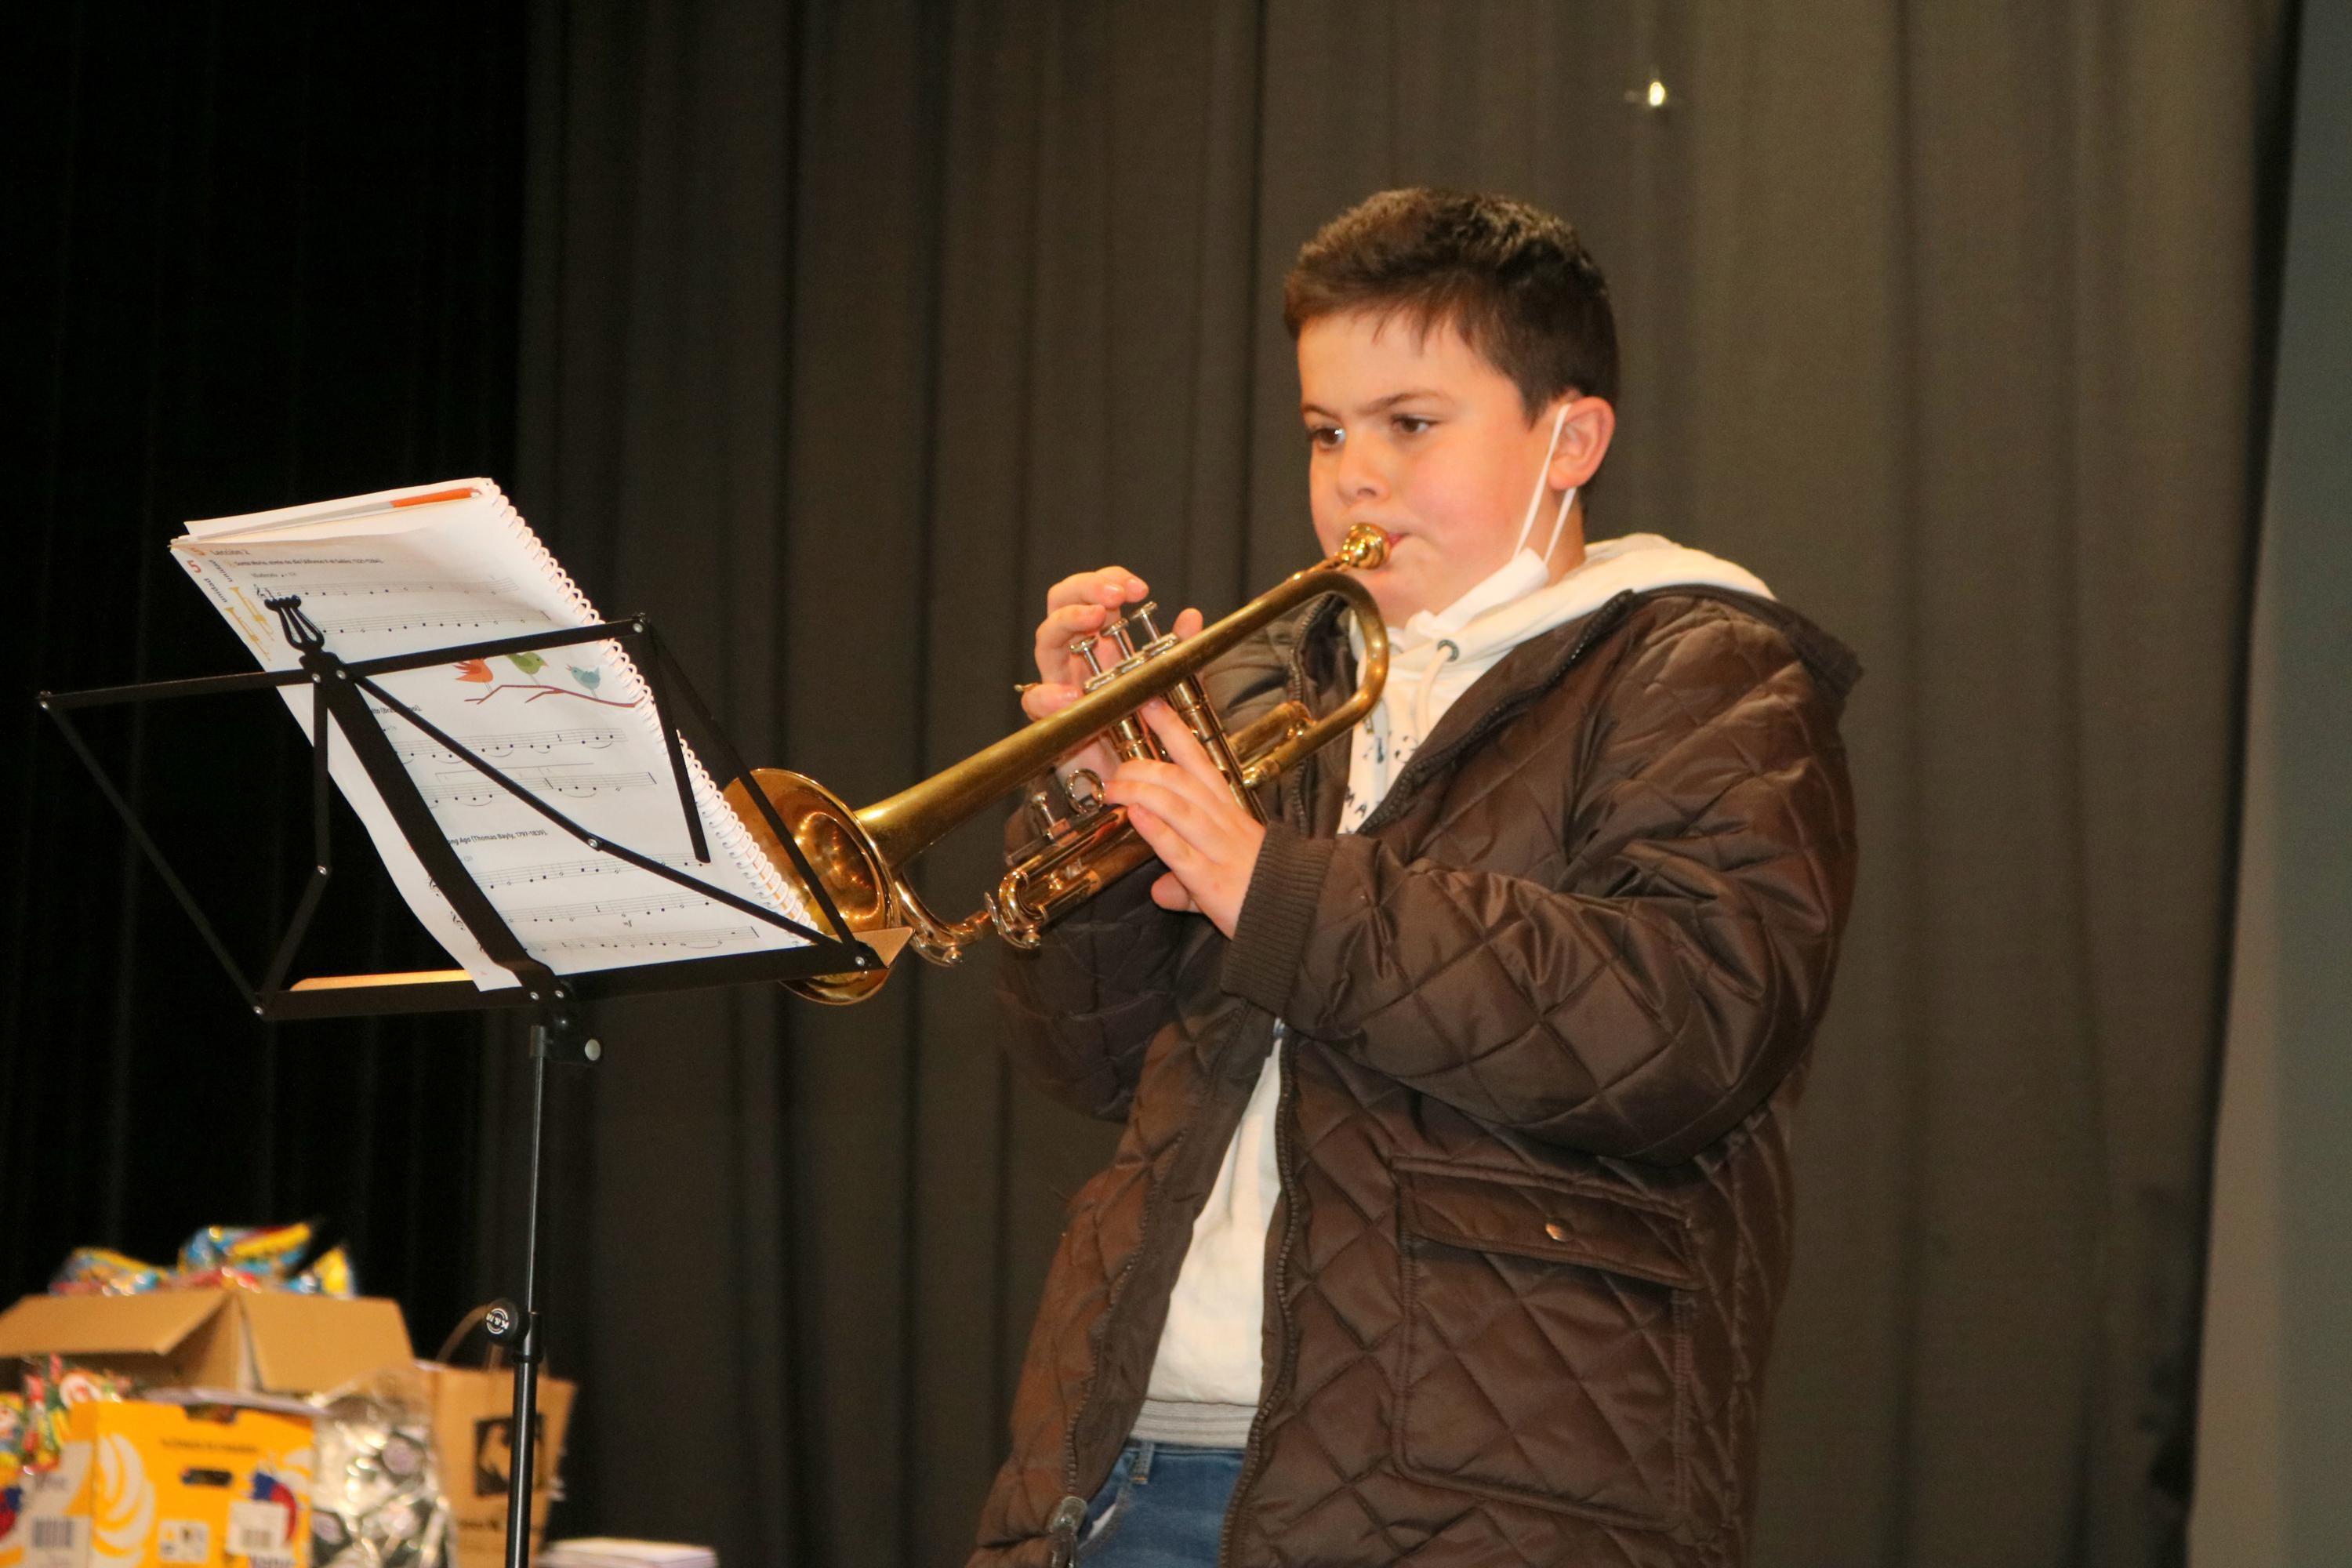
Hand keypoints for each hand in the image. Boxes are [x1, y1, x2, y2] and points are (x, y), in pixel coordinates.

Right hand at [1021, 566, 1202, 782]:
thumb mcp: (1172, 690)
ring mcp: (1059, 682)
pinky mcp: (1050, 717)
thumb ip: (1181, 655)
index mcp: (1102, 641)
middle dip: (1085, 589)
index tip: (1137, 589)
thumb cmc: (1144, 733)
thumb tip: (1192, 617)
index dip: (1109, 581)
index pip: (1095, 595)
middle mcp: (1076, 656)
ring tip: (1094, 621)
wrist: (1129, 783)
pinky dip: (1049, 693)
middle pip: (1061, 602)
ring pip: (1046, 638)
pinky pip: (1035, 700)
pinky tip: (1071, 693)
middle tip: (1114, 597)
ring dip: (1068, 621)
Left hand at [1101, 699, 1266, 938]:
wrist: (1300, 915)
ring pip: (1176, 806)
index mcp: (1227, 812)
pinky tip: (1134, 816)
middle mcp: (1222, 822)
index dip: (1173, 730)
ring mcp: (1216, 848)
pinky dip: (1155, 831)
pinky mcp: (1210, 879)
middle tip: (1116, 765)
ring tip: (1113, 787)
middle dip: (1143, 766)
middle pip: (1180, 778)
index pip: (1197, 760)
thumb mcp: (1223, 876)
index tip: (1150, 703)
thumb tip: (1161, 890)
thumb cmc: (1263, 890)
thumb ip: (1187, 881)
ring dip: (1140, 792)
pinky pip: (1179, 850)